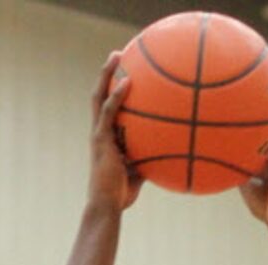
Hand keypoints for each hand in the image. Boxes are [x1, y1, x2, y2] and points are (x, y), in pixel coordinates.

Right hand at [87, 54, 141, 214]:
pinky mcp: (100, 139)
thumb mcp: (138, 175)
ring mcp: (98, 134)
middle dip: (106, 74)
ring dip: (106, 74)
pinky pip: (109, 110)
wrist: (107, 206)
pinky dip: (118, 94)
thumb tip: (170, 156)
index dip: (112, 91)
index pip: (107, 109)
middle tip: (118, 55)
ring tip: (117, 55)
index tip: (124, 75)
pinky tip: (129, 81)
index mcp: (105, 139)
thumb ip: (149, 161)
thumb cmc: (121, 197)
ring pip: (99, 96)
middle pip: (99, 96)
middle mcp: (99, 132)